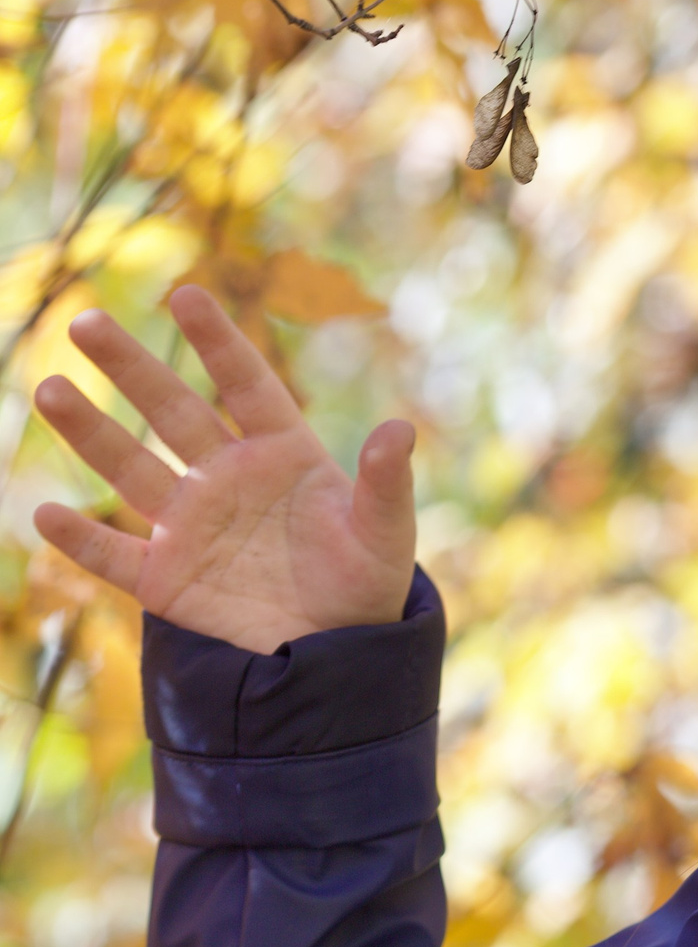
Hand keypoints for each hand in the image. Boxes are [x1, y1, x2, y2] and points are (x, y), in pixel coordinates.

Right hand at [29, 284, 414, 654]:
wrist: (339, 651)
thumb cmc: (367, 581)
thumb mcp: (386, 532)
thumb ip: (387, 483)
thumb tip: (401, 429)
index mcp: (282, 454)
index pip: (246, 385)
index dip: (218, 342)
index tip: (185, 295)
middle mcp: (226, 477)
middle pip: (173, 412)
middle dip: (132, 369)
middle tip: (87, 322)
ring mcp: (191, 525)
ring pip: (132, 469)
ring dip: (92, 433)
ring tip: (51, 389)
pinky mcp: (166, 579)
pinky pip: (115, 555)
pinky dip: (81, 539)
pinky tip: (46, 514)